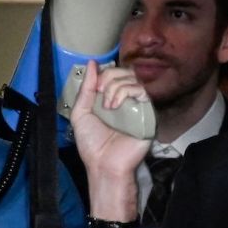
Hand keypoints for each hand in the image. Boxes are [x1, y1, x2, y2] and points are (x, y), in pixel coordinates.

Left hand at [71, 61, 150, 190]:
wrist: (104, 163)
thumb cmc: (92, 143)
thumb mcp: (81, 113)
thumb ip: (86, 89)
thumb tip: (92, 63)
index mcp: (109, 99)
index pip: (113, 74)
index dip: (103, 73)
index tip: (94, 84)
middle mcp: (125, 100)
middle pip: (124, 71)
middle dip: (108, 76)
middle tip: (99, 91)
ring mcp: (136, 105)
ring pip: (132, 78)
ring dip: (114, 87)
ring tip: (107, 106)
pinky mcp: (147, 112)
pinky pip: (141, 91)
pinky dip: (124, 92)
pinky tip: (114, 106)